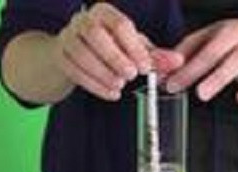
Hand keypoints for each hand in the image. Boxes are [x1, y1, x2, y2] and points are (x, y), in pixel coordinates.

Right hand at [53, 3, 182, 100]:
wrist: (73, 56)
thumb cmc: (108, 48)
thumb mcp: (133, 48)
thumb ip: (155, 56)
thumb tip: (177, 62)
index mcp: (104, 13)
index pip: (119, 24)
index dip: (133, 46)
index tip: (146, 66)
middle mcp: (83, 21)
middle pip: (96, 35)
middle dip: (115, 57)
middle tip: (131, 75)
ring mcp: (68, 38)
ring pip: (82, 54)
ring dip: (103, 73)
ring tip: (120, 85)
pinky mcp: (60, 57)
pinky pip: (74, 71)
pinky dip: (94, 85)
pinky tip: (110, 93)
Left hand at [166, 20, 237, 112]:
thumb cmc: (227, 42)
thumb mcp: (206, 40)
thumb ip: (184, 54)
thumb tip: (160, 72)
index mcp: (229, 33)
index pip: (207, 52)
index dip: (189, 69)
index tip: (172, 85)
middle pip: (234, 60)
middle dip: (217, 78)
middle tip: (201, 94)